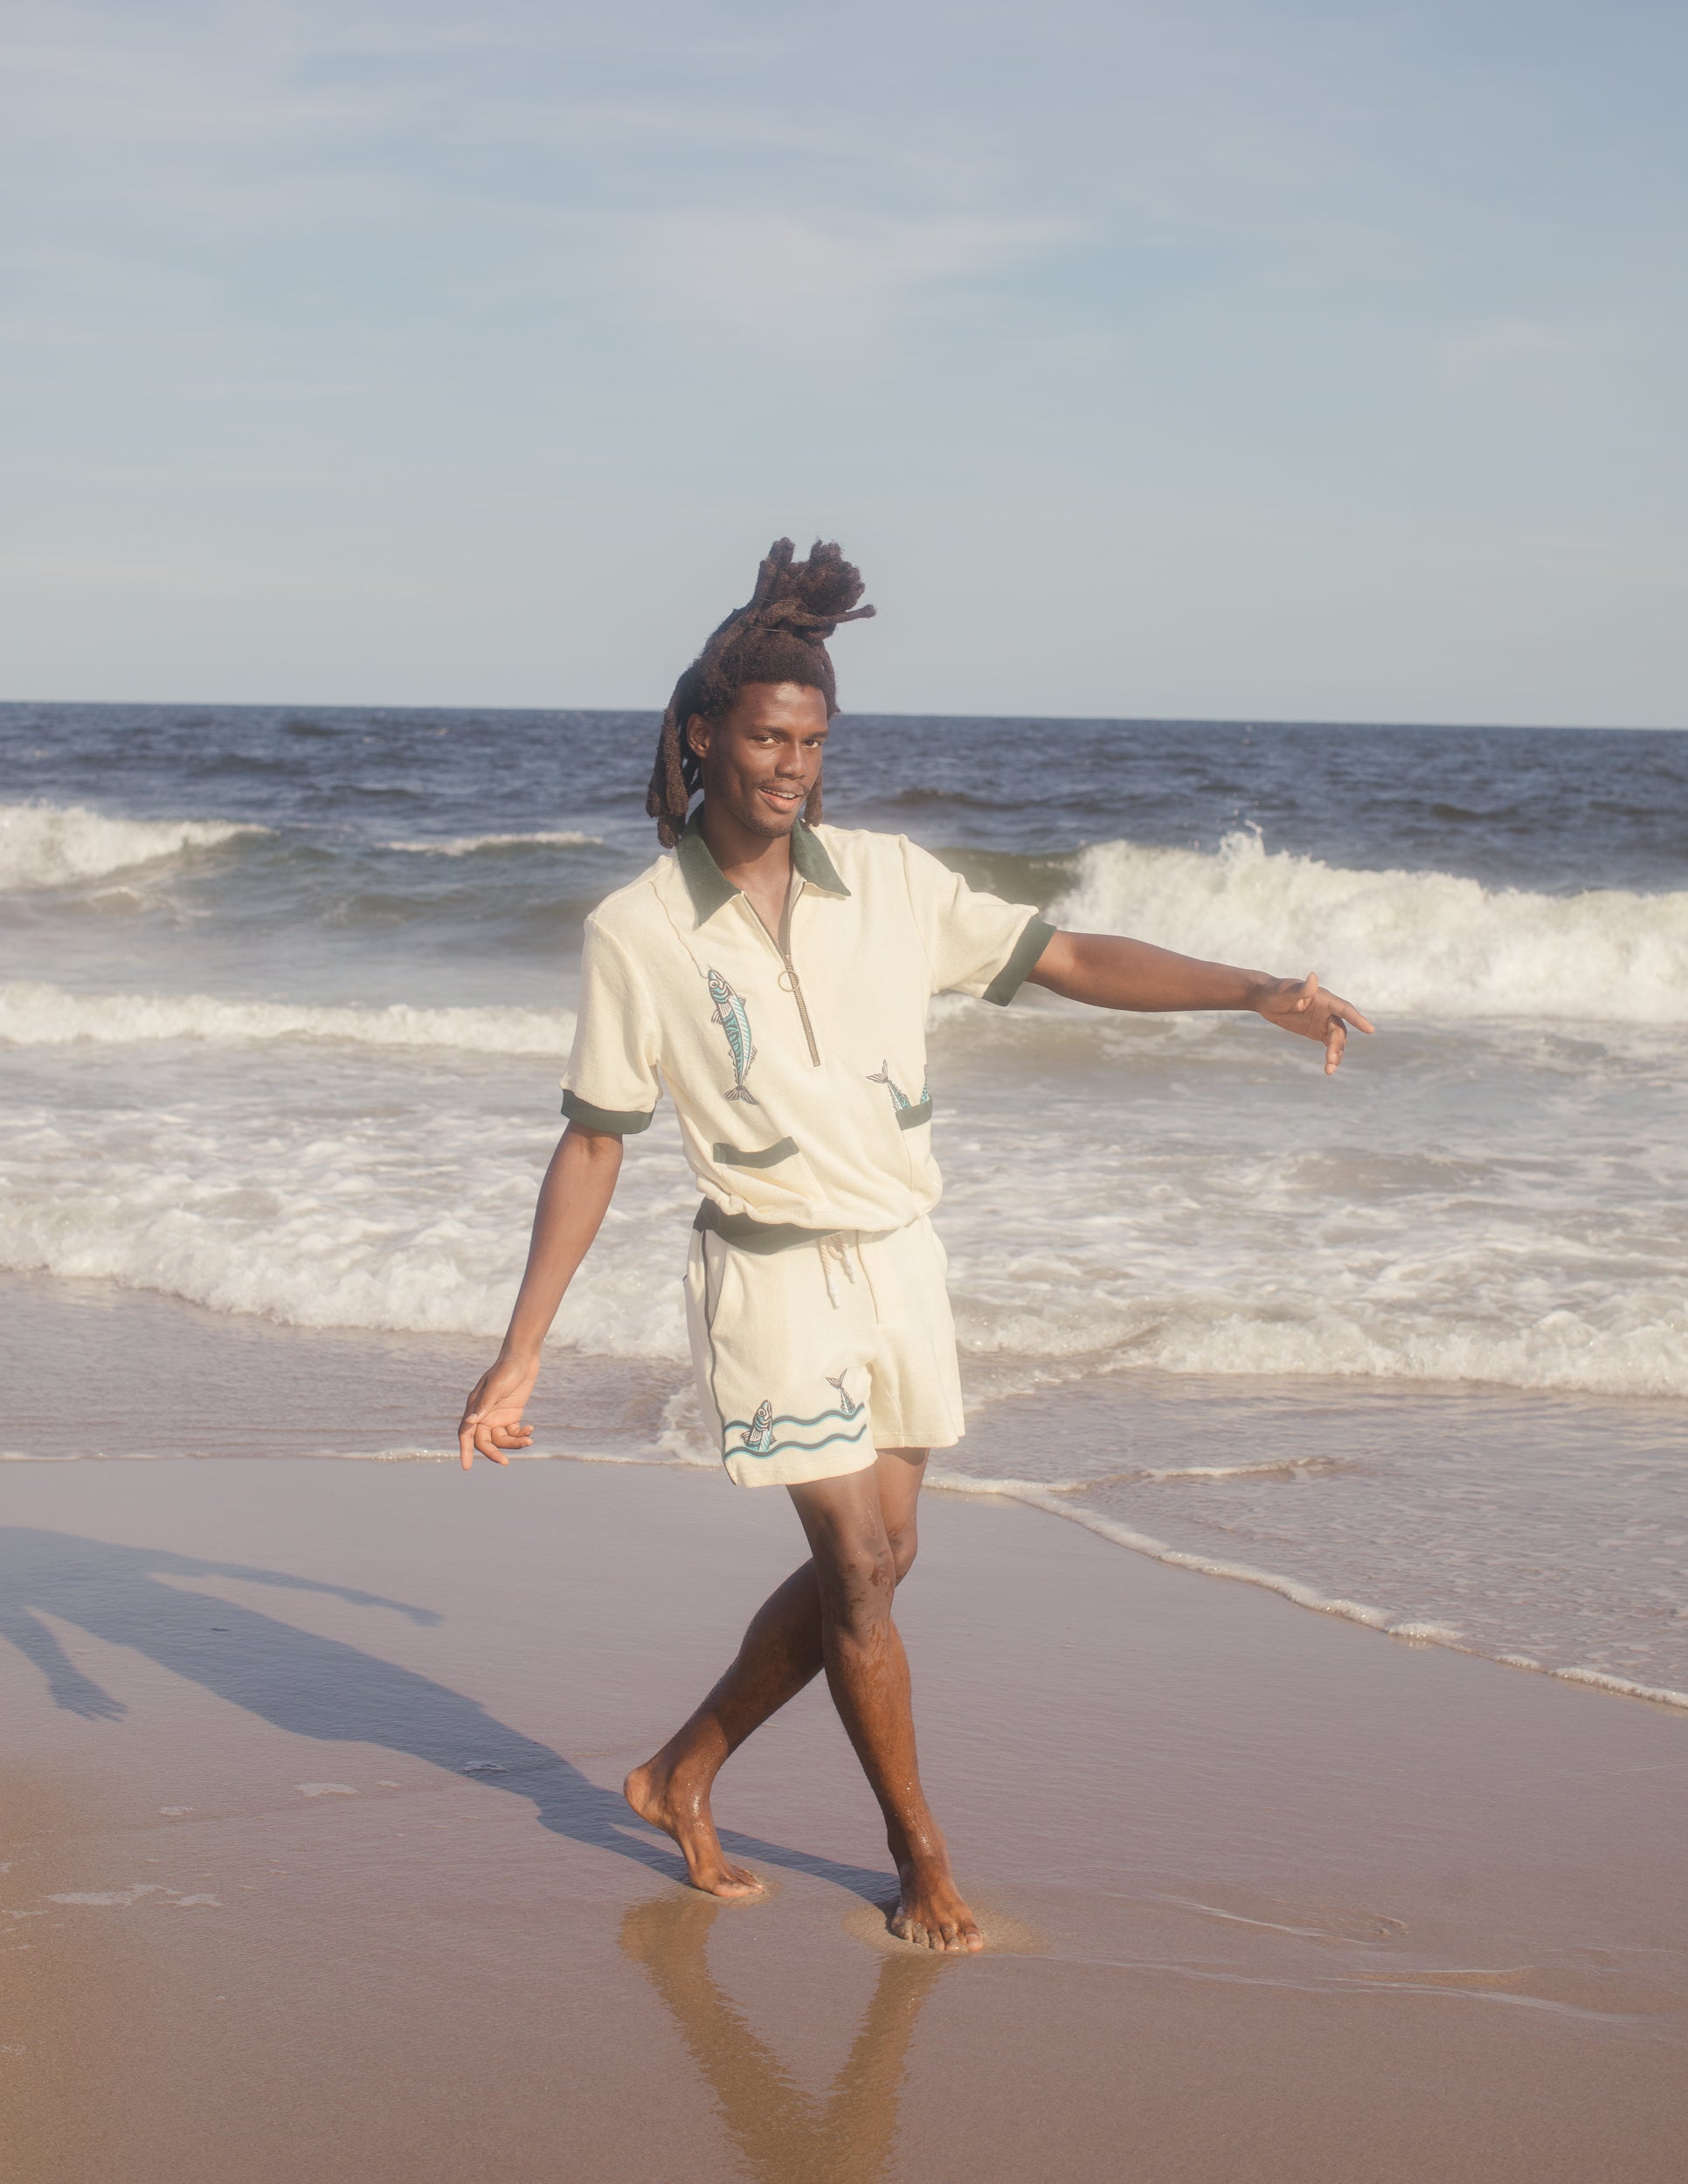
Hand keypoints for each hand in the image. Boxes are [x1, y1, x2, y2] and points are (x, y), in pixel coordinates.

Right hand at [457, 1352, 539, 1469]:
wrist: (524, 1358)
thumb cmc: (506, 1369)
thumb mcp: (496, 1387)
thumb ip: (484, 1405)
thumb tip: (470, 1422)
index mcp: (475, 1408)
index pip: (466, 1433)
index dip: (465, 1450)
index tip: (466, 1467)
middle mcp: (484, 1415)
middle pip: (485, 1441)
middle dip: (494, 1452)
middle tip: (505, 1462)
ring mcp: (499, 1416)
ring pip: (502, 1439)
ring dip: (514, 1443)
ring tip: (529, 1440)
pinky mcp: (513, 1415)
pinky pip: (514, 1433)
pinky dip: (522, 1435)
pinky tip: (530, 1429)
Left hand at [1252, 972, 1374, 1074]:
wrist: (1266, 999)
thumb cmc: (1275, 991)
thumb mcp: (1285, 992)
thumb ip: (1301, 989)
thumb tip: (1313, 977)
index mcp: (1324, 999)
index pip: (1344, 1008)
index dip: (1358, 1019)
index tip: (1370, 1030)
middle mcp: (1328, 1010)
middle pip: (1339, 1030)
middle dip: (1337, 1045)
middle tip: (1330, 1060)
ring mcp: (1324, 1022)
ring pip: (1337, 1040)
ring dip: (1336, 1054)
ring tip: (1329, 1069)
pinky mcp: (1318, 1031)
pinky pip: (1330, 1045)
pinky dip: (1332, 1057)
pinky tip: (1329, 1070)